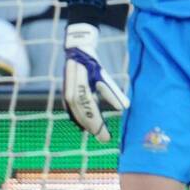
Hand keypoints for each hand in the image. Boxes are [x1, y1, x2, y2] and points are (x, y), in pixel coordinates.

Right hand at [63, 23, 128, 141]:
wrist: (76, 51)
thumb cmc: (92, 63)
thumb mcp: (104, 77)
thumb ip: (112, 92)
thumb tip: (124, 107)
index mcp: (82, 86)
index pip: (90, 110)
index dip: (98, 125)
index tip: (107, 137)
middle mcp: (71, 92)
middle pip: (82, 115)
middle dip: (93, 128)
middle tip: (104, 138)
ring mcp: (66, 93)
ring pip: (75, 114)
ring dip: (85, 125)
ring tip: (96, 133)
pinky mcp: (65, 94)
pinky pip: (71, 111)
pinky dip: (78, 119)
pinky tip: (84, 126)